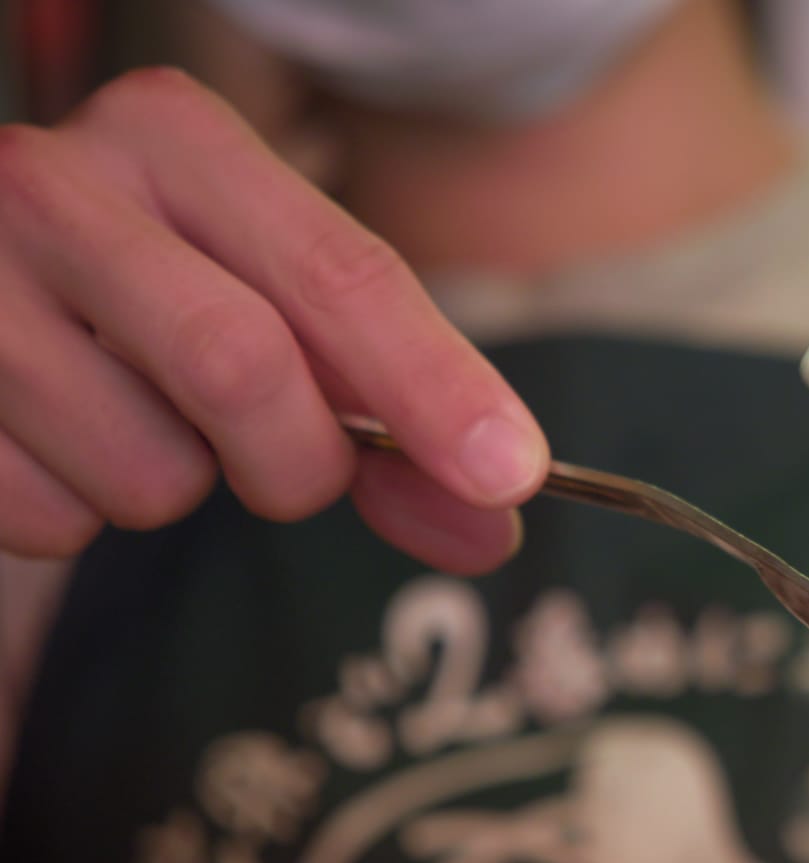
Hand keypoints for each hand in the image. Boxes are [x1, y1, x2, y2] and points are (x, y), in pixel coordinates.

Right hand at [0, 68, 547, 572]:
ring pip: (150, 472)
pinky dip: (81, 514)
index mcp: (178, 139)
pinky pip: (51, 521)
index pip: (341, 274)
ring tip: (133, 420)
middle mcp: (58, 184)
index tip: (507, 476)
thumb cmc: (148, 287)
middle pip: (244, 368)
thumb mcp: (265, 297)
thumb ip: (384, 408)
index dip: (434, 386)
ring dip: (178, 489)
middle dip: (303, 462)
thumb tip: (490, 526)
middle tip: (293, 469)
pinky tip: (54, 440)